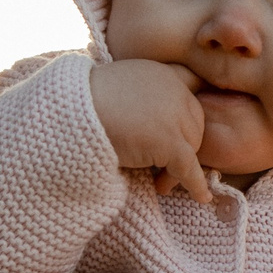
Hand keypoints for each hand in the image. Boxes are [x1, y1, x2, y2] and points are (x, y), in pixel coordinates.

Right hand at [88, 59, 210, 202]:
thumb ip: (141, 99)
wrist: (70, 113)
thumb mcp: (120, 90)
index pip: (188, 100)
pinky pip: (189, 168)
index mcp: (163, 75)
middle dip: (183, 148)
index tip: (182, 138)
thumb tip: (149, 128)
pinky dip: (196, 185)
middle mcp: (175, 90)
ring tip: (160, 184)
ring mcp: (174, 116)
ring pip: (191, 149)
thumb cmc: (83, 105)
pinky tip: (201, 198)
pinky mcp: (169, 142)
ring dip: (178, 169)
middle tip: (164, 169)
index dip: (185, 123)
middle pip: (194, 126)